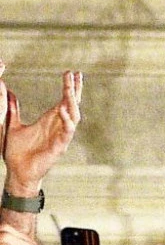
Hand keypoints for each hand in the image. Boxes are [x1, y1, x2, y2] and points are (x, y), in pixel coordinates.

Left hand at [2, 71, 81, 195]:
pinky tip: (63, 110)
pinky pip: (67, 131)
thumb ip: (13, 109)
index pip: (64, 100)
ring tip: (70, 89)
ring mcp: (61, 136)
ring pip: (74, 116)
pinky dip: (67, 120)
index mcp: (50, 120)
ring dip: (73, 102)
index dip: (69, 87)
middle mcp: (58, 126)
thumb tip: (9, 92)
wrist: (18, 172)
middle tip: (75, 74)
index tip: (72, 72)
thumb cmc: (17, 152)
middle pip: (72, 104)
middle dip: (74, 89)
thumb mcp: (12, 125)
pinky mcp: (59, 146)